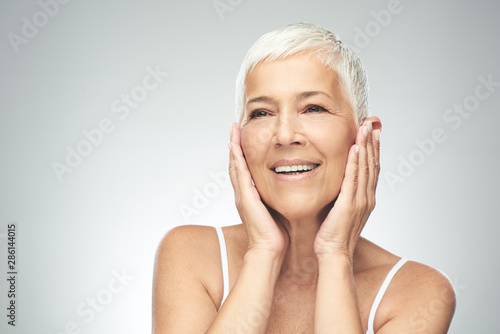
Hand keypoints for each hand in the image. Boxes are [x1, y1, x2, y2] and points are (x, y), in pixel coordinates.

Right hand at [228, 123, 288, 255]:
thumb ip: (277, 198)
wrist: (268, 249)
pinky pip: (239, 173)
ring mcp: (242, 194)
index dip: (243, 154)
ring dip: (233, 147)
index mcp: (250, 196)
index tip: (243, 138)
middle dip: (235, 145)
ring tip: (233, 131)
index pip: (245, 169)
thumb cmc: (274, 234)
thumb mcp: (276, 209)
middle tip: (235, 128)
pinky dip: (236, 158)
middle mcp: (243, 193)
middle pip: (236, 164)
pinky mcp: (245, 197)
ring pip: (235, 165)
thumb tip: (286, 188)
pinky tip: (235, 146)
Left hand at [314, 119, 380, 259]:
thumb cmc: (333, 235)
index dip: (374, 150)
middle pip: (373, 164)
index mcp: (366, 199)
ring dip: (366, 146)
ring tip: (365, 128)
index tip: (373, 133)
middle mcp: (367, 198)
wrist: (333, 254)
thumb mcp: (340, 211)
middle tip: (372, 123)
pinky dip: (356, 162)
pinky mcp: (350, 204)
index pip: (372, 169)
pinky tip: (355, 148)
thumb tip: (337, 183)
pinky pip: (353, 179)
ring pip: (366, 168)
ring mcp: (361, 201)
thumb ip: (342, 195)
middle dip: (373, 142)